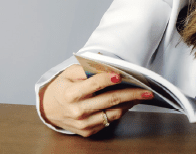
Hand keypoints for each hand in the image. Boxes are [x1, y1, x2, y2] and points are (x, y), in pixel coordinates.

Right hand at [39, 64, 153, 136]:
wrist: (49, 109)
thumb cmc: (63, 88)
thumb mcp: (69, 73)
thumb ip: (86, 68)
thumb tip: (106, 64)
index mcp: (70, 94)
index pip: (93, 85)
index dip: (108, 79)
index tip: (121, 75)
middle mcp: (77, 110)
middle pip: (110, 100)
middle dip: (131, 94)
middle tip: (146, 90)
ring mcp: (83, 123)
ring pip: (114, 112)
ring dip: (130, 103)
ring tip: (141, 95)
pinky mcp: (88, 131)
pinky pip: (110, 120)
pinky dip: (121, 110)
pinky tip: (128, 103)